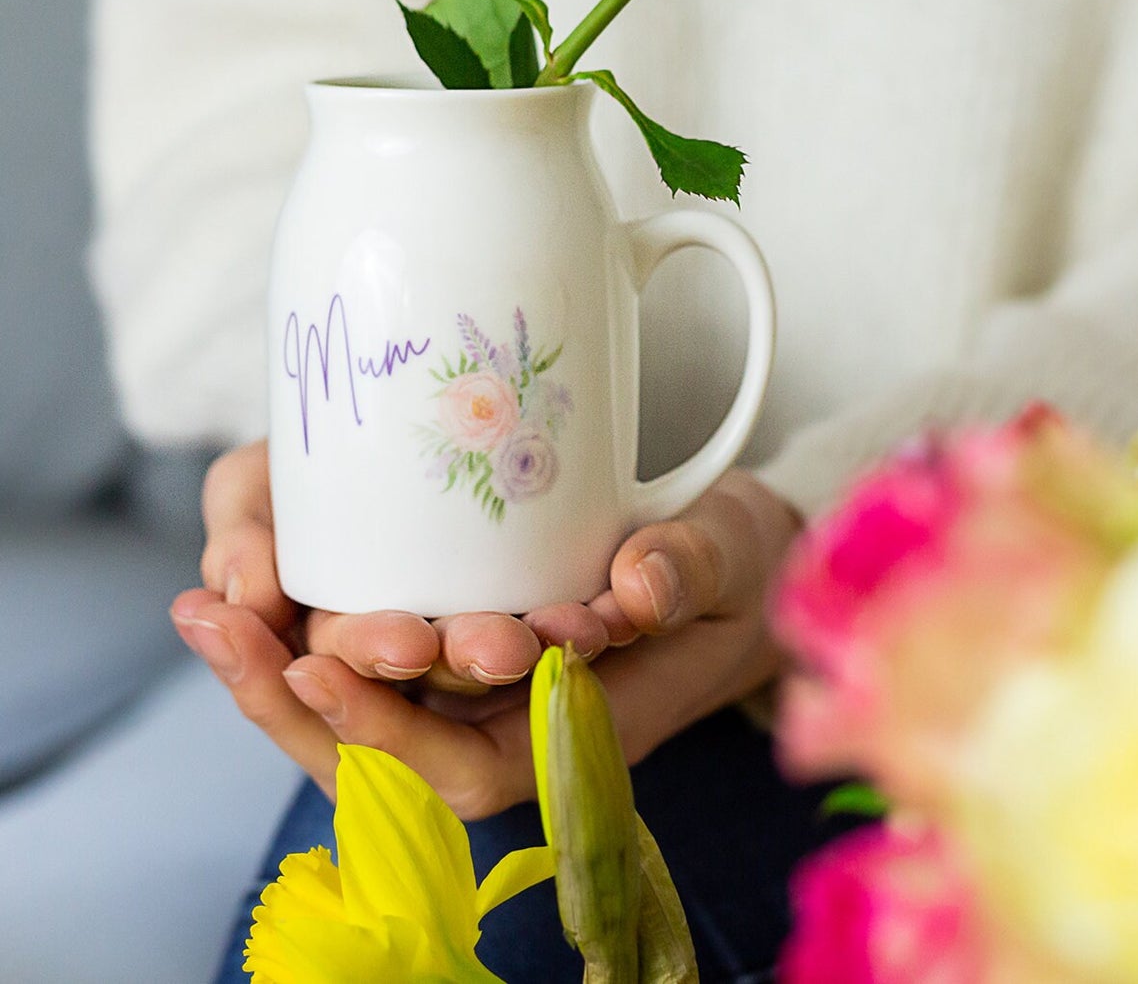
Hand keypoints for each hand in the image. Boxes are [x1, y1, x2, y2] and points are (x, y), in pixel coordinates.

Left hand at [173, 447, 800, 817]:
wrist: (739, 565)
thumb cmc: (740, 573)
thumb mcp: (733, 560)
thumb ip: (692, 570)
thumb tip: (637, 584)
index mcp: (577, 725)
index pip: (463, 765)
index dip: (384, 729)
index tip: (316, 666)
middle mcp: (510, 717)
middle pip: (383, 749)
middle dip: (295, 696)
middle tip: (224, 620)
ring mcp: (477, 679)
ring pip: (362, 702)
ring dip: (277, 656)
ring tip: (209, 603)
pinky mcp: (458, 624)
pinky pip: (370, 647)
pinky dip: (306, 613)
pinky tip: (248, 570)